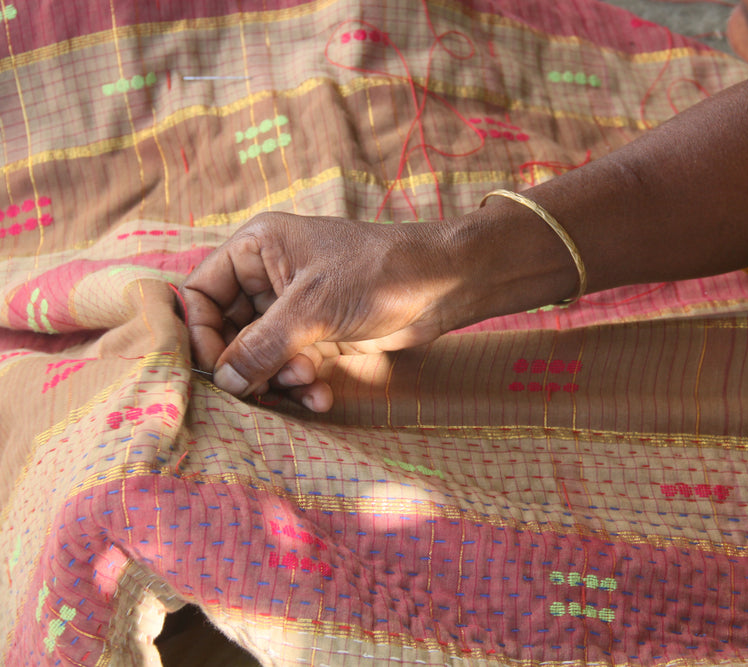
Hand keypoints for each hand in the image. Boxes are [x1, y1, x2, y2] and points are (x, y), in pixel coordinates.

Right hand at [180, 212, 458, 411]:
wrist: (444, 285)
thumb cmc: (379, 274)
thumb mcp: (313, 307)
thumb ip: (262, 345)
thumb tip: (224, 381)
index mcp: (256, 248)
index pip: (200, 293)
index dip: (200, 334)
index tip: (217, 370)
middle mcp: (269, 275)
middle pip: (227, 330)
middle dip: (247, 364)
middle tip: (264, 387)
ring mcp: (295, 306)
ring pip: (260, 354)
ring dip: (277, 378)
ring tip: (305, 383)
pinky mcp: (320, 332)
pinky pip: (291, 365)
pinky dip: (301, 385)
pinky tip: (321, 397)